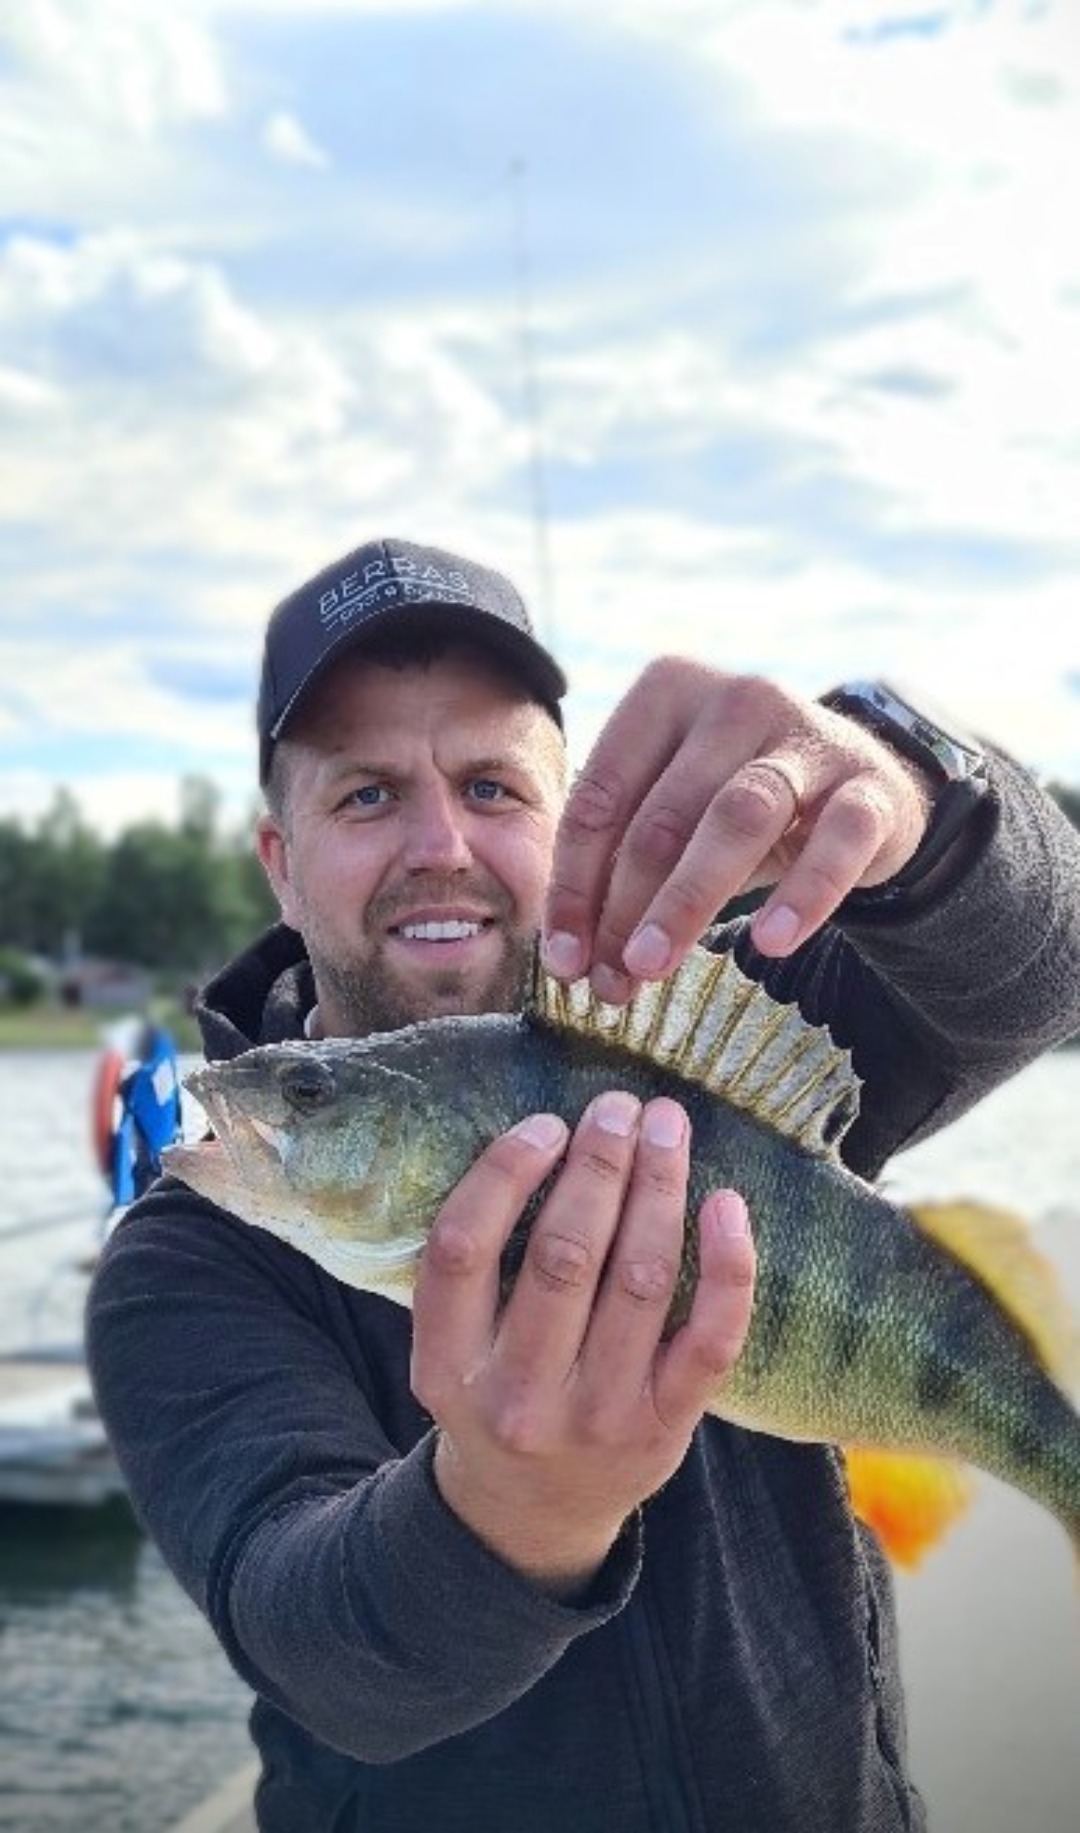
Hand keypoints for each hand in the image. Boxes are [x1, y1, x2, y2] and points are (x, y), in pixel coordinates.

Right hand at [411, 1091, 754, 1597]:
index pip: (463, 1249)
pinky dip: (726, 1265)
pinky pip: (710, 1337)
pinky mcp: (667, 1427)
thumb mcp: (452, 1347)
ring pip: (640, 1281)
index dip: (504, 1173)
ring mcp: (599, 1418)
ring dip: (659, 1189)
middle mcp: (519, 1397)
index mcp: (447, 1366)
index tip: (546, 1124)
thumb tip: (541, 1136)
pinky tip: (726, 1203)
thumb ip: (475, 1268)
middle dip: (599, 1165)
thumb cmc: (497, 1391)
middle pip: (564, 1256)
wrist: (536, 1513)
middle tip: (621, 1108)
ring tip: (668, 1128)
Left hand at [542, 660, 934, 1001]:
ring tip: (655, 965)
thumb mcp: (676, 811)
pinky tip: (771, 942)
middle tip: (609, 980)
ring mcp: (807, 737)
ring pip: (737, 819)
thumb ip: (623, 864)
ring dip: (687, 899)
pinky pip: (836, 840)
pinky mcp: (869, 786)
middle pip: (663, 815)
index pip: (600, 796)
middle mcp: (735, 699)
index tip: (563, 959)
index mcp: (666, 694)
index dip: (574, 884)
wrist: (867, 789)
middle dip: (625, 906)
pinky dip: (804, 893)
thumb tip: (572, 957)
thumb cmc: (741, 802)